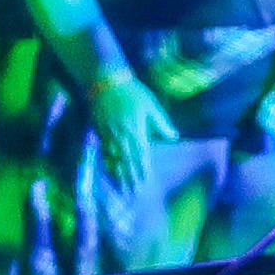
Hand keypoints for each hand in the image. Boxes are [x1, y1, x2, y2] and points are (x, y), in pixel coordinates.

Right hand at [82, 72, 171, 194]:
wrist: (106, 82)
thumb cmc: (133, 92)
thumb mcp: (151, 105)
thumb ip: (162, 123)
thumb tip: (174, 138)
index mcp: (136, 130)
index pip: (140, 154)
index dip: (142, 168)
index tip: (144, 180)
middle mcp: (121, 135)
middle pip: (126, 159)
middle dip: (129, 176)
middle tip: (132, 191)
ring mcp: (109, 134)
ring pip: (114, 157)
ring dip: (117, 172)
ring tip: (120, 185)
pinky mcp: (100, 130)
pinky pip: (104, 150)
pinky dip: (107, 161)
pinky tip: (109, 168)